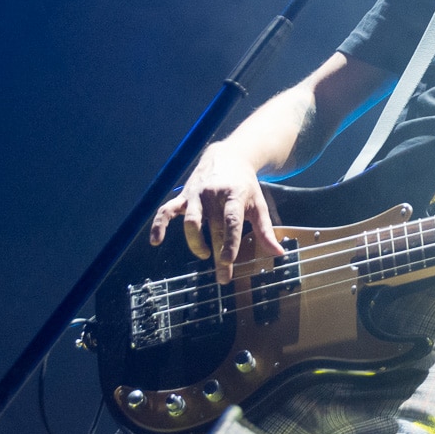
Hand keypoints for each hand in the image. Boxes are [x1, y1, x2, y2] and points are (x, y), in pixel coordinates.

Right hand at [149, 143, 284, 283]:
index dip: (230, 241)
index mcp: (234, 195)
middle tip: (223, 277)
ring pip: (190, 221)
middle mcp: (213, 195)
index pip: (231, 221)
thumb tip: (278, 254)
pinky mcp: (183, 196)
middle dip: (216, 253)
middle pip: (213, 228)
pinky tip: (156, 241)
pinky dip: (158, 225)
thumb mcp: (259, 204)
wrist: (229, 156)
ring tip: (204, 254)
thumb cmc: (245, 185)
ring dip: (195, 242)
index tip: (228, 260)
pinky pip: (166, 210)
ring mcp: (196, 195)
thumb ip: (265, 230)